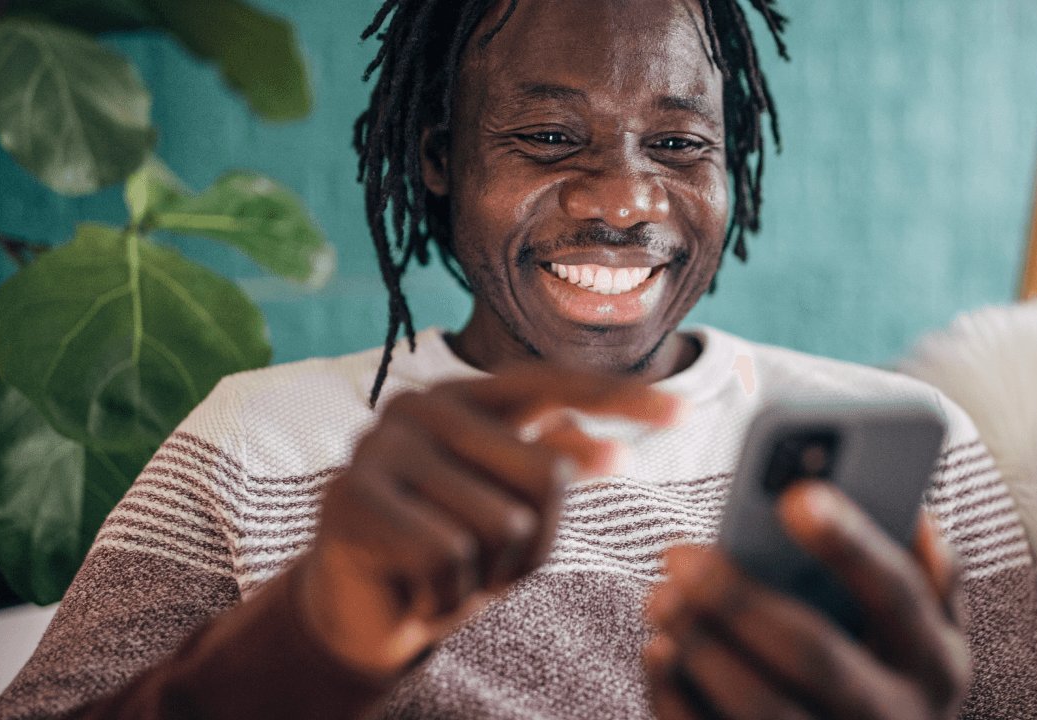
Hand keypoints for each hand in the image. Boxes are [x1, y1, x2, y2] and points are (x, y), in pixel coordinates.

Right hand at [296, 364, 683, 676]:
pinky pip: (450, 558)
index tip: (685, 413)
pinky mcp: (351, 498)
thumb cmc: (445, 554)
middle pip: (547, 474)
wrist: (358, 614)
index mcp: (462, 397)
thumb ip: (548, 469)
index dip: (621, 400)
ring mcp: (380, 448)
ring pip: (502, 526)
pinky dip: (447, 596)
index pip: (555, 384)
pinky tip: (417, 590)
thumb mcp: (508, 512)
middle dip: (535, 544)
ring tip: (447, 576)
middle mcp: (419, 406)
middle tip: (486, 566)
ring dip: (488, 577)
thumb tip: (612, 452)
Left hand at [643, 481, 968, 719]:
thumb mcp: (918, 626)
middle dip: (740, 599)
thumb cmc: (880, 665)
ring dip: (703, 648)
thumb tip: (911, 511)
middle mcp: (897, 717)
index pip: (897, 593)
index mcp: (936, 662)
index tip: (794, 494)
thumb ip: (918, 570)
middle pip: (815, 654)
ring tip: (660, 596)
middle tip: (680, 553)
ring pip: (764, 708)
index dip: (849, 543)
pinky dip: (679, 698)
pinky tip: (658, 651)